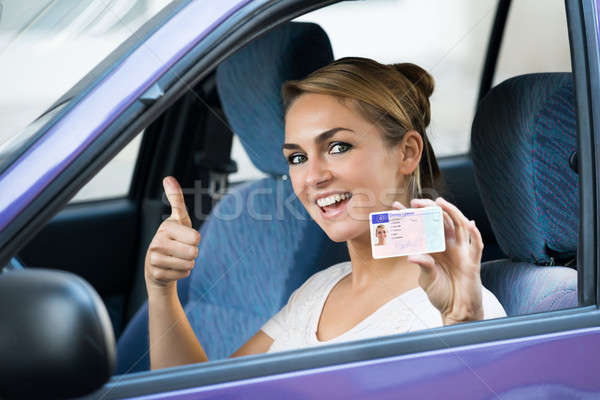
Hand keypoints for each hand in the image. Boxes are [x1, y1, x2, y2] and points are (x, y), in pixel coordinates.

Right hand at [145, 177, 200, 294]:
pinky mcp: (156, 274)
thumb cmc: (173, 237)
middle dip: (192, 252)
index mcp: (166, 227)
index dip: (195, 239)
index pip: (196, 237)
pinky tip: (172, 268)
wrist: (157, 263)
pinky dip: (182, 272)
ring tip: (176, 258)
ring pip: (189, 265)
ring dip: (188, 263)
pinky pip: (183, 274)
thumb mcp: (178, 218)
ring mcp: (155, 260)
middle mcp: (157, 243)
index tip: (184, 236)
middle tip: (182, 249)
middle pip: (193, 252)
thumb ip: (176, 199)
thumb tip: (168, 178)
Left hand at [393, 197, 483, 324]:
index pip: (421, 228)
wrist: (457, 311)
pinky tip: (469, 223)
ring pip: (458, 226)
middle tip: (415, 203)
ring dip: (450, 213)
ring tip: (439, 202)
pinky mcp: (473, 262)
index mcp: (434, 249)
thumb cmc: (442, 294)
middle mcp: (448, 246)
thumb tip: (411, 255)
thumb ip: (422, 265)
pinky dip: (475, 234)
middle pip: (439, 221)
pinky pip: (477, 245)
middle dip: (428, 210)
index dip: (410, 217)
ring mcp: (461, 252)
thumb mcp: (426, 279)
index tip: (396, 207)